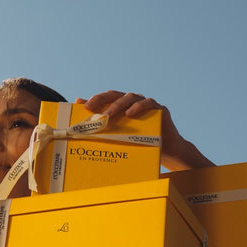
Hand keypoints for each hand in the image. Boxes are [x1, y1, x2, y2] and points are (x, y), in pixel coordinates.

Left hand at [75, 90, 211, 170]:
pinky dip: (139, 106)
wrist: (165, 151)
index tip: (83, 106)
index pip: (107, 97)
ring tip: (108, 115)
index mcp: (122, 105)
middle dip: (102, 100)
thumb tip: (81, 113)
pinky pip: (148, 103)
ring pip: (130, 98)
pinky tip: (130, 113)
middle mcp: (133, 102)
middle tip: (91, 108)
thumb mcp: (118, 134)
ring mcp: (146, 104)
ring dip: (117, 105)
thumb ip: (103, 123)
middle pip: (116, 95)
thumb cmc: (138, 141)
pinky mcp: (159, 109)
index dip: (96, 99)